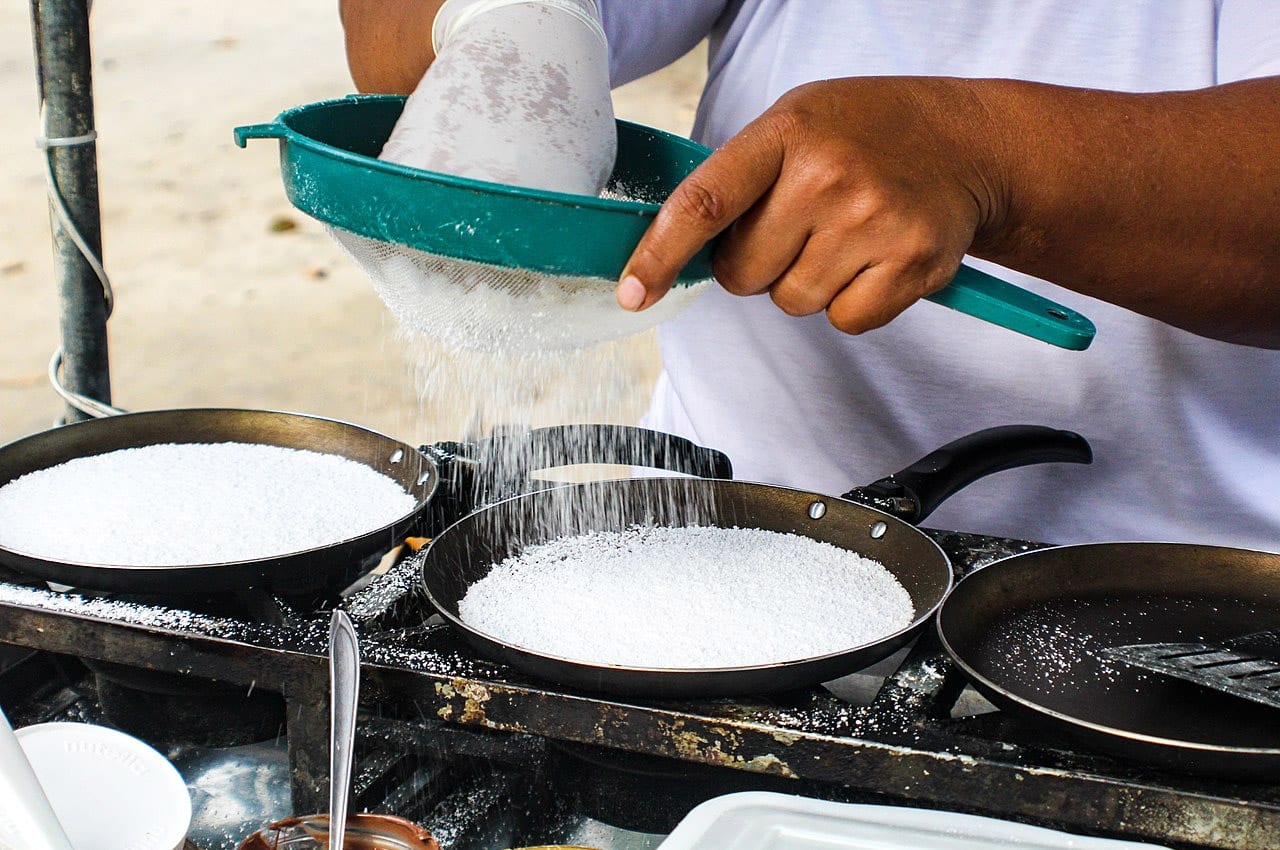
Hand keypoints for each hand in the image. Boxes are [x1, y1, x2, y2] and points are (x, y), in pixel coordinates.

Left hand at [616, 77, 1004, 334]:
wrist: (966, 142)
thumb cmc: (864, 135)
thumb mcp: (794, 123)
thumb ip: (737, 179)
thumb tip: (671, 250)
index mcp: (785, 134)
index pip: (704, 203)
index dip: (659, 254)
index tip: (632, 292)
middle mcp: (828, 176)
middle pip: (744, 274)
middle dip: (756, 265)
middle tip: (796, 229)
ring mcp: (873, 221)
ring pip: (792, 302)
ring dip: (806, 281)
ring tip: (842, 237)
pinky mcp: (912, 263)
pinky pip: (844, 321)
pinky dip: (851, 302)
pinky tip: (872, 259)